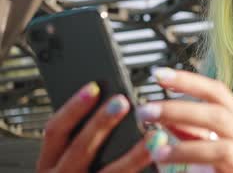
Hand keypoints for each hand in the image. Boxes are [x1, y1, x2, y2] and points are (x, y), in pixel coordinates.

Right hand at [36, 82, 153, 171]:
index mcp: (50, 164)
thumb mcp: (70, 161)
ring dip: (134, 155)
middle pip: (79, 149)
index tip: (94, 87)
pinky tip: (163, 164)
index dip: (73, 107)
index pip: (55, 131)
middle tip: (123, 101)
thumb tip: (113, 102)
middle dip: (101, 124)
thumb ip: (83, 138)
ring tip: (155, 135)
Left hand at [137, 68, 232, 172]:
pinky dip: (190, 150)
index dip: (188, 80)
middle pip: (217, 104)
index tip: (160, 74)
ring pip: (219, 123)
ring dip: (182, 120)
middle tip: (146, 108)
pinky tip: (166, 154)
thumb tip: (166, 118)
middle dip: (179, 102)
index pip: (217, 91)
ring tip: (151, 129)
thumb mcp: (217, 153)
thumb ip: (195, 136)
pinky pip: (221, 152)